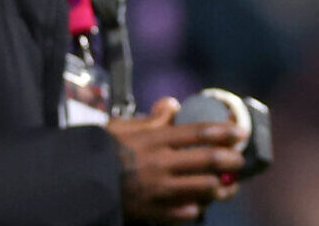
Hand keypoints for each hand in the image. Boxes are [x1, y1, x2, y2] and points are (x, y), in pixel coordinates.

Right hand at [109, 97, 246, 222]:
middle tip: (240, 161)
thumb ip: (151, 120)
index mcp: (155, 140)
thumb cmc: (99, 153)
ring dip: (221, 188)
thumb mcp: (122, 128)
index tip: (241, 133)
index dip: (225, 132)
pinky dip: (195, 210)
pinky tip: (200, 206)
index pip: (198, 132)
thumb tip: (172, 104)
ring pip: (202, 189)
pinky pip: (183, 213)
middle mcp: (160, 164)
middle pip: (207, 160)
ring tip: (229, 188)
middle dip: (231, 160)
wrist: (76, 184)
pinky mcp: (151, 212)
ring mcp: (157, 190)